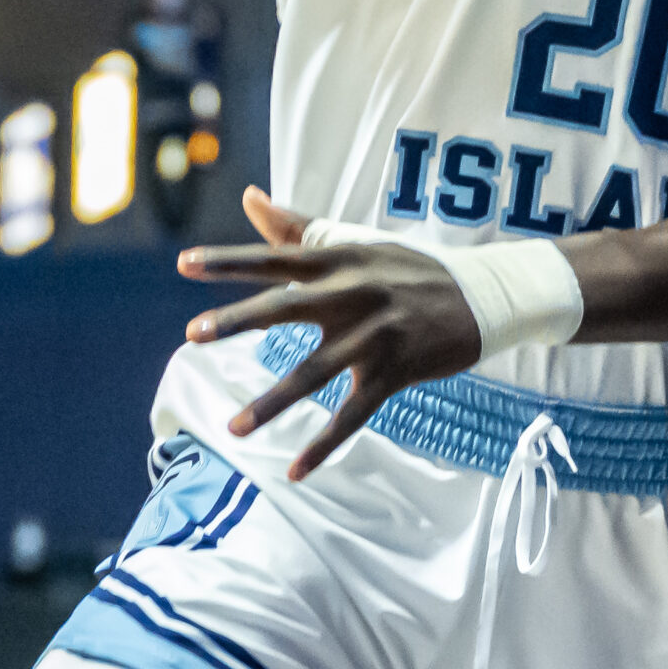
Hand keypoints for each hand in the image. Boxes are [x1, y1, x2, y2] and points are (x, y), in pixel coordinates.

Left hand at [178, 188, 480, 479]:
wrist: (484, 295)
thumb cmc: (409, 267)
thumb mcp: (356, 241)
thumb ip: (298, 226)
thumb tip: (249, 197)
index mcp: (338, 260)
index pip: (274, 257)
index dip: (229, 260)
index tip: (183, 263)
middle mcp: (352, 294)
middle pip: (286, 306)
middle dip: (238, 320)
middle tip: (192, 333)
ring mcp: (374, 335)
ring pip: (315, 372)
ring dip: (273, 402)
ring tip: (232, 429)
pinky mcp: (395, 372)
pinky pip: (355, 414)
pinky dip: (325, 445)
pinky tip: (296, 471)